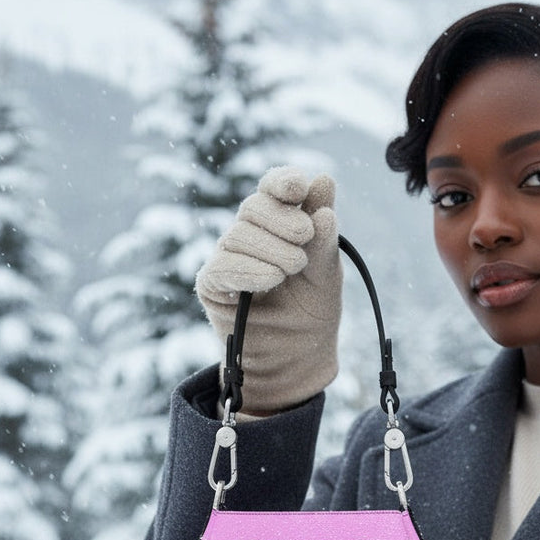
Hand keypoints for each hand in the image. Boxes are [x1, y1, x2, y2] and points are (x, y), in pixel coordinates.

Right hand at [195, 166, 341, 414]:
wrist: (298, 358)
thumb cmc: (312, 312)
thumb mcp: (327, 270)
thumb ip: (324, 232)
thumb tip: (323, 181)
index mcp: (278, 224)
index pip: (273, 189)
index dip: (282, 181)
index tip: (299, 186)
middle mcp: (249, 236)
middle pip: (254, 207)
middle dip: (282, 219)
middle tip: (304, 238)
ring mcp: (227, 258)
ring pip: (239, 235)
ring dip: (271, 250)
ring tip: (293, 270)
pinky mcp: (212, 285)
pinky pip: (223, 267)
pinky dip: (249, 270)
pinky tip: (271, 280)